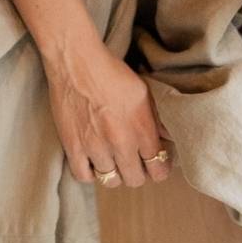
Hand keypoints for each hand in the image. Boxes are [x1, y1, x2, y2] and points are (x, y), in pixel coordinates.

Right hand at [44, 38, 174, 188]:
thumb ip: (158, 119)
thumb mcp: (144, 92)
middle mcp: (121, 143)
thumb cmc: (112, 72)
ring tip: (114, 161)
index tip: (156, 164)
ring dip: (115, 173)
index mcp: (142, 129)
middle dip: (138, 173)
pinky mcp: (73, 147)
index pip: (158, 168)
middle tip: (135, 163)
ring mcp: (96, 147)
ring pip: (111, 180)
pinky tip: (94, 162)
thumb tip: (168, 137)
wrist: (77, 62)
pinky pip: (84, 176)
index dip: (159, 169)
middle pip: (135, 179)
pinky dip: (90, 173)